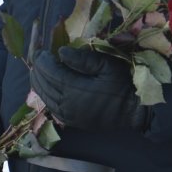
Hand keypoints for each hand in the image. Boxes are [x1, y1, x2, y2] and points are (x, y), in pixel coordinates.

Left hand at [30, 47, 150, 132]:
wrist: (134, 112)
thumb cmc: (123, 85)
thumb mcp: (106, 65)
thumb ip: (83, 58)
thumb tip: (61, 52)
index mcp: (74, 89)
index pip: (49, 71)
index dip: (42, 60)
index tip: (41, 50)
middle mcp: (66, 104)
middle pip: (42, 84)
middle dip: (37, 69)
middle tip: (38, 57)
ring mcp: (67, 115)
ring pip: (44, 96)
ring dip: (38, 82)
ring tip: (39, 70)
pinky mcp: (71, 121)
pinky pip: (50, 106)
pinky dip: (44, 94)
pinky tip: (46, 86)